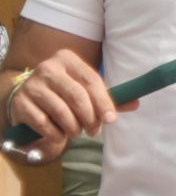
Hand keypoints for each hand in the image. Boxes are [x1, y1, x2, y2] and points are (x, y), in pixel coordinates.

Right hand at [6, 50, 136, 162]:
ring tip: (78, 133)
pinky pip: (43, 123)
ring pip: (61, 111)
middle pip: (77, 96)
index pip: (91, 80)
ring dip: (73, 128)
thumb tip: (136, 103)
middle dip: (89, 118)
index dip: (103, 102)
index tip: (110, 120)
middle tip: (94, 131)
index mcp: (67, 59)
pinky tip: (60, 136)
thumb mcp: (85, 89)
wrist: (27, 97)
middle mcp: (48, 68)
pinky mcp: (20, 103)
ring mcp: (32, 85)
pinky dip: (55, 134)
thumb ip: (108, 97)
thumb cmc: (63, 91)